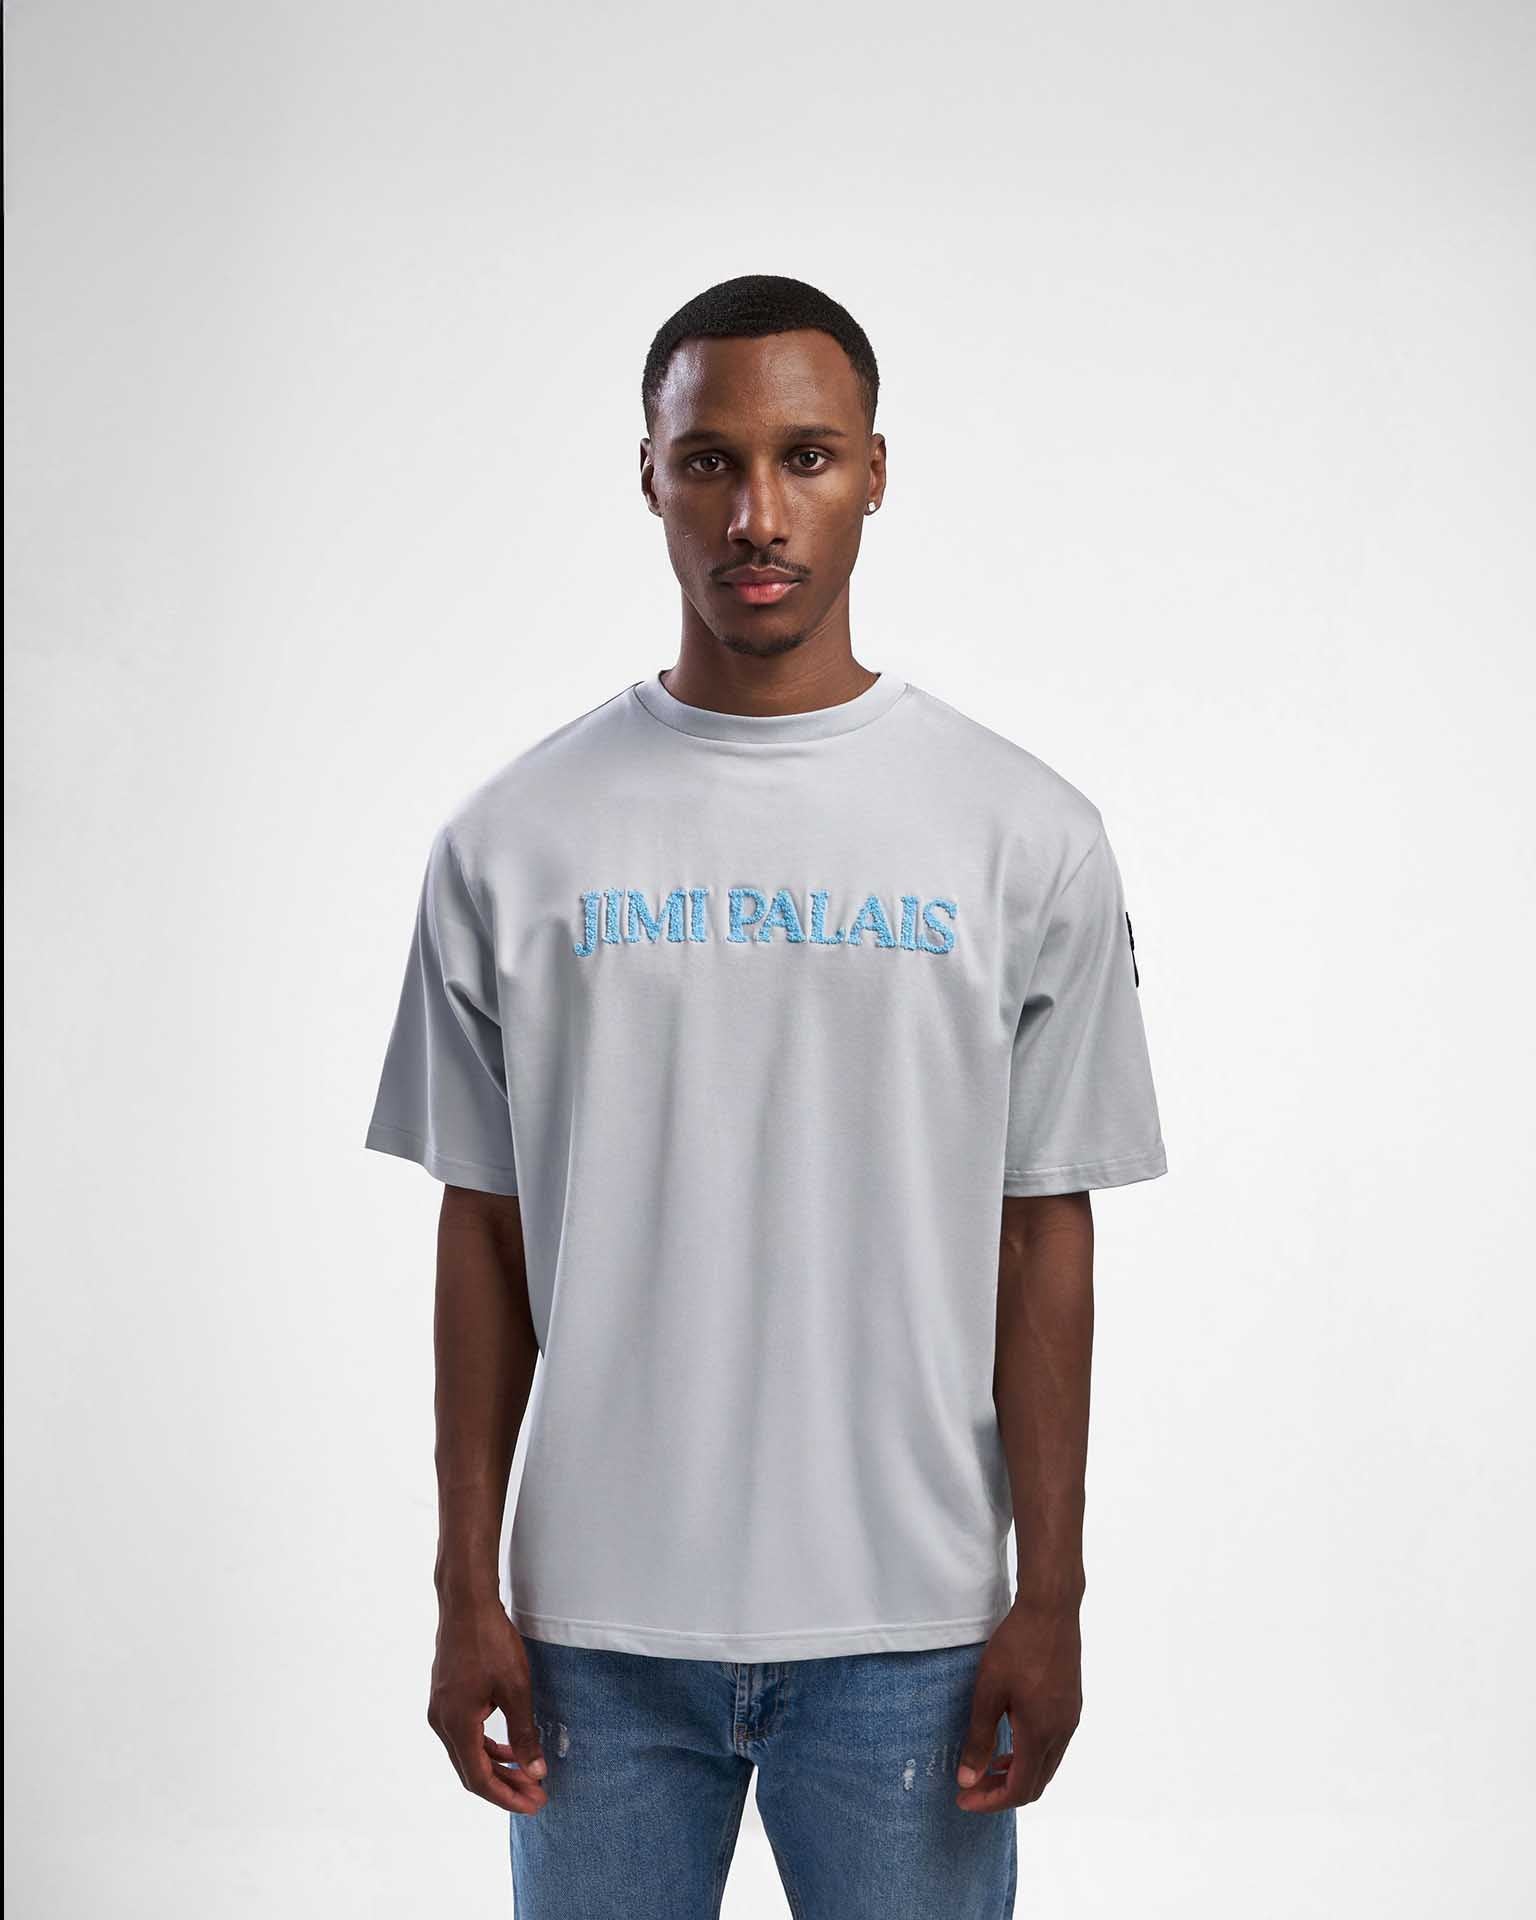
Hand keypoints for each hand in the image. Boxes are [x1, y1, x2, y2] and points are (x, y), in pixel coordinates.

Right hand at [427, 1597, 549, 1816]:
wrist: (466, 1603)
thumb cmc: (490, 1642)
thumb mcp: (515, 1688)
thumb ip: (524, 1733)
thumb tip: (536, 1771)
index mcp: (456, 1725)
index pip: (479, 1779)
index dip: (507, 1797)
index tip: (534, 1804)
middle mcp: (442, 1723)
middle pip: (471, 1770)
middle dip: (505, 1786)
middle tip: (536, 1794)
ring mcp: (440, 1709)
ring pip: (467, 1753)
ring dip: (496, 1766)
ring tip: (527, 1774)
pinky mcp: (445, 1697)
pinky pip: (464, 1734)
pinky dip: (486, 1746)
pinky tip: (506, 1746)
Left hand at [954, 1596, 1082, 1812]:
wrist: (1051, 1610)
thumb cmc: (1016, 1647)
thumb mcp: (988, 1691)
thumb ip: (979, 1738)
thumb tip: (968, 1779)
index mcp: (1040, 1734)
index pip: (1019, 1790)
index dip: (990, 1801)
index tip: (964, 1799)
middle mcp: (1061, 1733)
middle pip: (1036, 1783)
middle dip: (1003, 1791)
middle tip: (972, 1785)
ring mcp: (1070, 1718)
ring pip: (1046, 1765)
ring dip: (1019, 1773)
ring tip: (989, 1765)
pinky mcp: (1071, 1704)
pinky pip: (1053, 1745)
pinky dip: (1031, 1754)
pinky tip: (1012, 1737)